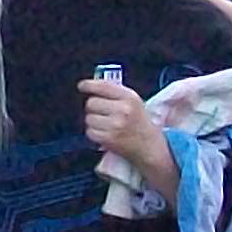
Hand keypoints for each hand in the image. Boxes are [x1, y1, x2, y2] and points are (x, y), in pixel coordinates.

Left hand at [80, 77, 176, 198]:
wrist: (149, 146)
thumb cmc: (139, 122)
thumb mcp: (133, 102)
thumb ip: (115, 93)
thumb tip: (91, 86)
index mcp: (130, 97)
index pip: (104, 86)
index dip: (89, 85)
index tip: (82, 86)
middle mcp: (123, 109)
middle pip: (91, 103)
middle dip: (93, 107)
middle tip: (103, 113)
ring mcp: (115, 125)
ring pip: (88, 118)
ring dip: (93, 121)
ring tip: (105, 124)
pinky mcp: (109, 139)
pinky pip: (90, 132)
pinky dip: (94, 133)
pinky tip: (104, 133)